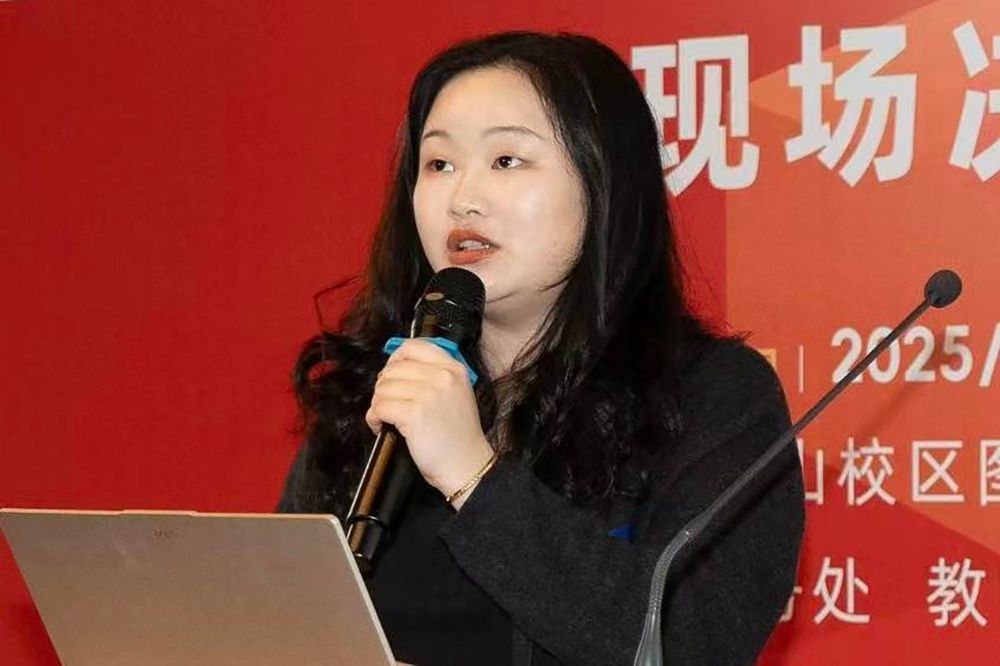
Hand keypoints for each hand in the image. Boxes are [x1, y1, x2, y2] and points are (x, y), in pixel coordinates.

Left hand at [366, 339, 493, 501]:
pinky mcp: (414, 414)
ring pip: (383, 388)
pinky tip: (381, 426)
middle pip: (393, 369)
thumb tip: (396, 368)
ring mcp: (428, 394)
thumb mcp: (457, 394)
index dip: (396, 359)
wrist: (466, 465)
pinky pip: (379, 407)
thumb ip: (434, 376)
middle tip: (388, 404)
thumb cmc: (458, 436)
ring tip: (386, 418)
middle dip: (384, 387)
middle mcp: (442, 376)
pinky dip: (374, 418)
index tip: (392, 374)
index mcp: (453, 368)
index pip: (414, 347)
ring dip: (378, 404)